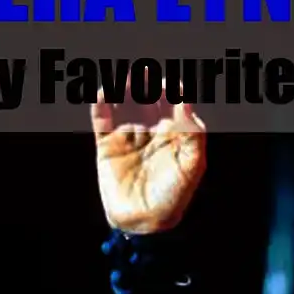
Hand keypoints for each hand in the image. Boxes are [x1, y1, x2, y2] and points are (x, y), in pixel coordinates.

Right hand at [91, 79, 205, 233]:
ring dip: (123, 91)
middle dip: (145, 86)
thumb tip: (188, 104)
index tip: (169, 84)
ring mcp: (128, 138)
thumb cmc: (175, 196)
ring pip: (124, 107)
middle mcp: (151, 132)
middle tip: (144, 72)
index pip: (171, 105)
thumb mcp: (192, 166)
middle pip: (146, 101)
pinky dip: (101, 107)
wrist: (146, 222)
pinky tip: (103, 93)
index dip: (170, 92)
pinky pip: (102, 122)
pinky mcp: (107, 147)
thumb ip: (193, 135)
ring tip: (124, 79)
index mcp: (174, 134)